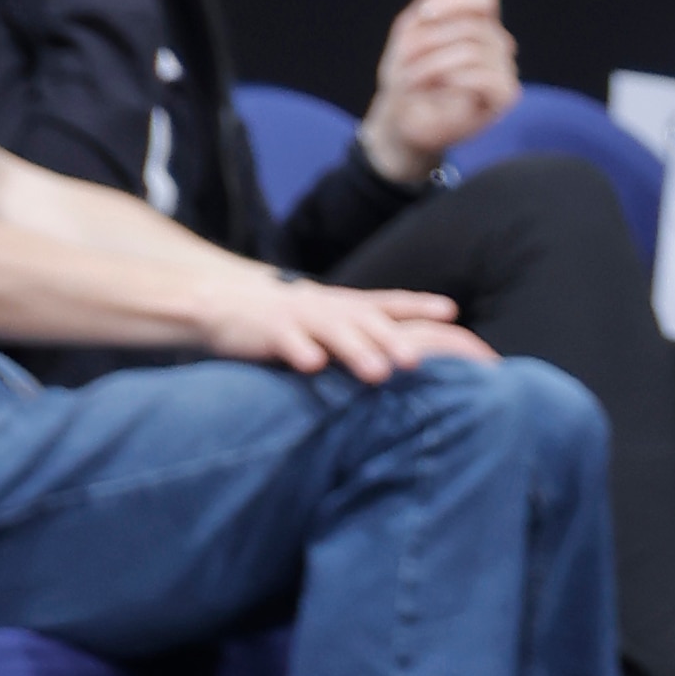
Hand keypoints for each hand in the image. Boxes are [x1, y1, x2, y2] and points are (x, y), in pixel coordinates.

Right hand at [192, 266, 489, 380]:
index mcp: (344, 306)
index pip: (388, 303)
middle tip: (416, 362)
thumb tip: (412, 355)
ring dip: (356, 351)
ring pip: (333, 332)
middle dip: (392, 341)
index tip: (451, 311)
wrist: (224, 303)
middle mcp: (328, 308)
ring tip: (378, 373)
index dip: (419, 305)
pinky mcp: (269, 330)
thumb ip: (362, 335)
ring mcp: (300, 317)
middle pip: (366, 322)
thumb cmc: (287, 320)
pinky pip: (287, 341)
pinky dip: (300, 351)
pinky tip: (313, 365)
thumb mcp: (329, 321)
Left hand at [358, 0, 520, 184]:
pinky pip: (487, 76)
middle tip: (402, 63)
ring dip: (432, 65)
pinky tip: (440, 88)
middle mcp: (497, 43)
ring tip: (412, 81)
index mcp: (478, 25)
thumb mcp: (408, 36)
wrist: (401, 124)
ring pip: (473, 50)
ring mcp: (504, 69)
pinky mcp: (504, 95)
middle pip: (472, 25)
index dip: (455, 0)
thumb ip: (432, 6)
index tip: (424, 15)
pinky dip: (456, 79)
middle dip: (430, 41)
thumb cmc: (407, 80)